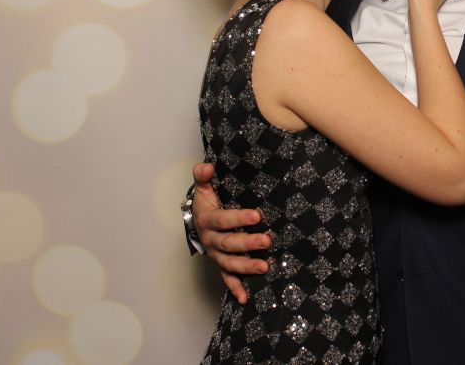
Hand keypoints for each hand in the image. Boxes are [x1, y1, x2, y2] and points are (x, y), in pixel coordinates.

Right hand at [192, 163, 271, 304]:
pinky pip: (227, 278)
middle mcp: (211, 240)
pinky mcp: (221, 265)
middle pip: (229, 243)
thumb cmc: (207, 203)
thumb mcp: (204, 188)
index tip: (257, 215)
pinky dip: (235, 288)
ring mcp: (216, 255)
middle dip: (248, 243)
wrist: (197, 221)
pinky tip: (245, 298)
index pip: (223, 220)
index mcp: (208, 220)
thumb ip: (204, 176)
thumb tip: (207, 166)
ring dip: (246, 266)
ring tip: (265, 267)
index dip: (239, 218)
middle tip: (268, 240)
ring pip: (230, 263)